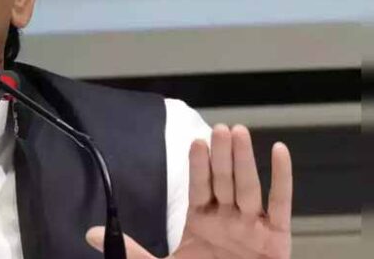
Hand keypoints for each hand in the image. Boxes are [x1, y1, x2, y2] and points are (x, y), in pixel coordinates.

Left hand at [86, 125, 292, 257]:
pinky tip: (279, 151)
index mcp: (202, 223)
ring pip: (249, 188)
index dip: (198, 166)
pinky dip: (282, 178)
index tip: (195, 141)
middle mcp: (228, 219)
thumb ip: (132, 250)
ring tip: (240, 132)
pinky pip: (281, 205)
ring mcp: (253, 227)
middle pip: (224, 182)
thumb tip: (91, 232)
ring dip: (245, 160)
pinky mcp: (277, 239)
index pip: (198, 188)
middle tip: (220, 128)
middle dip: (222, 156)